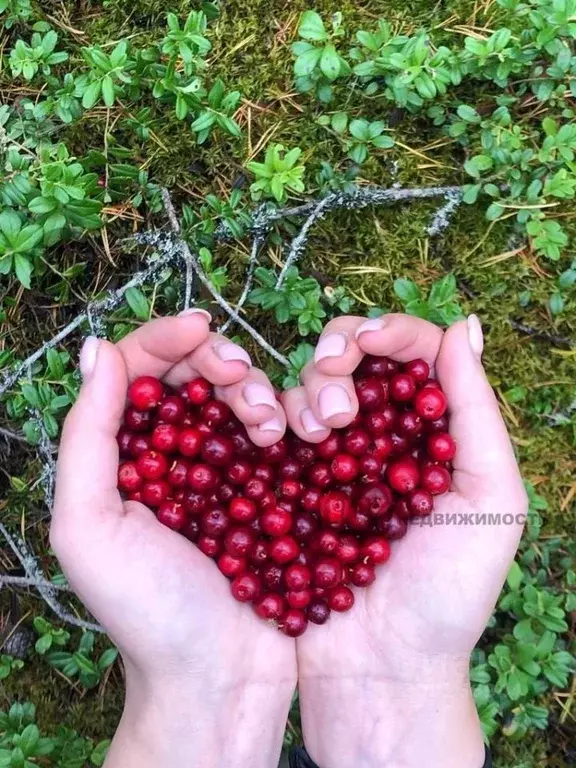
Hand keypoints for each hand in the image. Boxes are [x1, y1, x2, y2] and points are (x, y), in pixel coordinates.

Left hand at [52, 311, 293, 767]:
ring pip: (240, 400)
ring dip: (257, 392)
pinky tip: (295, 434)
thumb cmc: (148, 612)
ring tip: (270, 426)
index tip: (202, 326)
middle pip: (193, 376)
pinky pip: (278, 435)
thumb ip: (87, 435)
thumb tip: (97, 349)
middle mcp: (172, 457)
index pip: (137, 373)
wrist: (221, 679)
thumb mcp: (90, 526)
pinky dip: (287, 421)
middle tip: (240, 378)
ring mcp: (224, 473)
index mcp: (124, 458)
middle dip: (219, 363)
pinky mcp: (268, 491)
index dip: (165, 339)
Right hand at [281, 314, 527, 767]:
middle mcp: (381, 436)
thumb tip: (465, 323)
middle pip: (355, 356)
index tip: (368, 342)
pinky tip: (275, 435)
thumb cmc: (446, 596)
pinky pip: (274, 431)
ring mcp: (331, 459)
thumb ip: (476, 411)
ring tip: (315, 433)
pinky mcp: (288, 485)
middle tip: (336, 399)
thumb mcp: (490, 501)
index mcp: (432, 433)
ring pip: (310, 385)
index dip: (390, 332)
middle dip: (340, 354)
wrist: (380, 673)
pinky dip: (271, 418)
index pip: (414, 353)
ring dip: (308, 390)